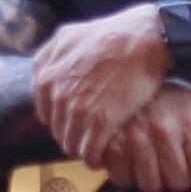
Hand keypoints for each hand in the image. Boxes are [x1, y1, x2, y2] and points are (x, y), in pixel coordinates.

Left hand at [26, 7, 180, 156]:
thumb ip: (53, 53)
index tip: (74, 122)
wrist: (146, 38)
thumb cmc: (116, 33)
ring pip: (69, 142)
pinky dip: (93, 158)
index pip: (44, 108)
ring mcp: (75, 105)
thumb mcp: (72, 34)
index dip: (60, 118)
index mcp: (45, 69)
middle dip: (71, 134)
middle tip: (88, 138)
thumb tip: (44, 68)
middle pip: (56, 127)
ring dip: (81, 149)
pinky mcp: (98, 120)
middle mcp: (54, 88)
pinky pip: (88, 151)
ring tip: (95, 151)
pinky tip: (101, 158)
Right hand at [73, 81, 190, 191]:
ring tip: (147, 159)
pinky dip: (125, 175)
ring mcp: (134, 140)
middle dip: (176, 176)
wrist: (118, 76)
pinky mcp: (110, 147)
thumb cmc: (162, 93)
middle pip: (179, 184)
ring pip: (152, 187)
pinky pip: (124, 181)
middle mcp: (162, 132)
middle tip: (167, 160)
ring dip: (150, 178)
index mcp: (187, 121)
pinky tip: (128, 158)